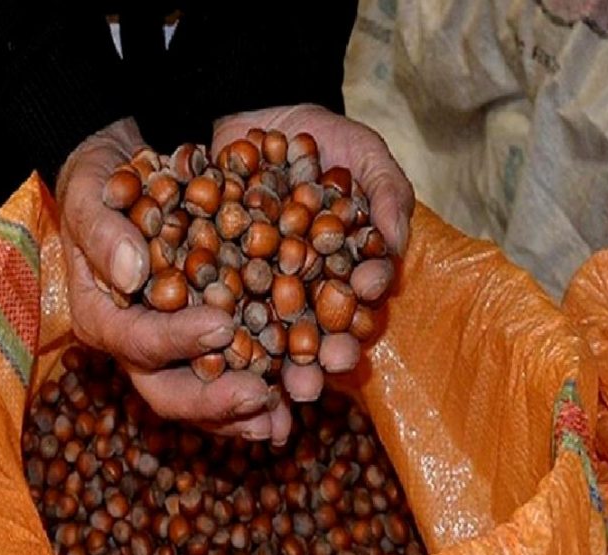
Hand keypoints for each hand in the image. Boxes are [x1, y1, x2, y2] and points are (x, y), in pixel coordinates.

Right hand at [57, 119, 292, 442]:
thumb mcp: (90, 194)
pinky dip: (257, 390)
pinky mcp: (198, 342)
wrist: (119, 179)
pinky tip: (291, 398)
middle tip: (261, 397)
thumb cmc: (99, 184)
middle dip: (214, 401)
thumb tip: (133, 274)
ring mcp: (166, 350)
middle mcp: (131, 343)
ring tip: (281, 421)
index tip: (223, 325)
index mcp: (101, 315)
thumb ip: (104, 234)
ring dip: (240, 415)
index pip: (137, 340)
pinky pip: (225, 376)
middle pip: (166, 390)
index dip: (178, 339)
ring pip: (199, 397)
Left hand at [213, 104, 414, 404]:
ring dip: (277, 363)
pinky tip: (221, 353)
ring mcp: (258, 287)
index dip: (363, 307)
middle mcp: (304, 288)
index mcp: (345, 269)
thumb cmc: (322, 137)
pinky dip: (219, 330)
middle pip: (316, 331)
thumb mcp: (365, 153)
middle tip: (325, 373)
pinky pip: (215, 306)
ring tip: (285, 387)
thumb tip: (394, 244)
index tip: (365, 308)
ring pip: (268, 333)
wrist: (252, 113)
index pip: (358, 298)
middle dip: (324, 355)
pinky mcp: (213, 279)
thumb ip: (387, 194)